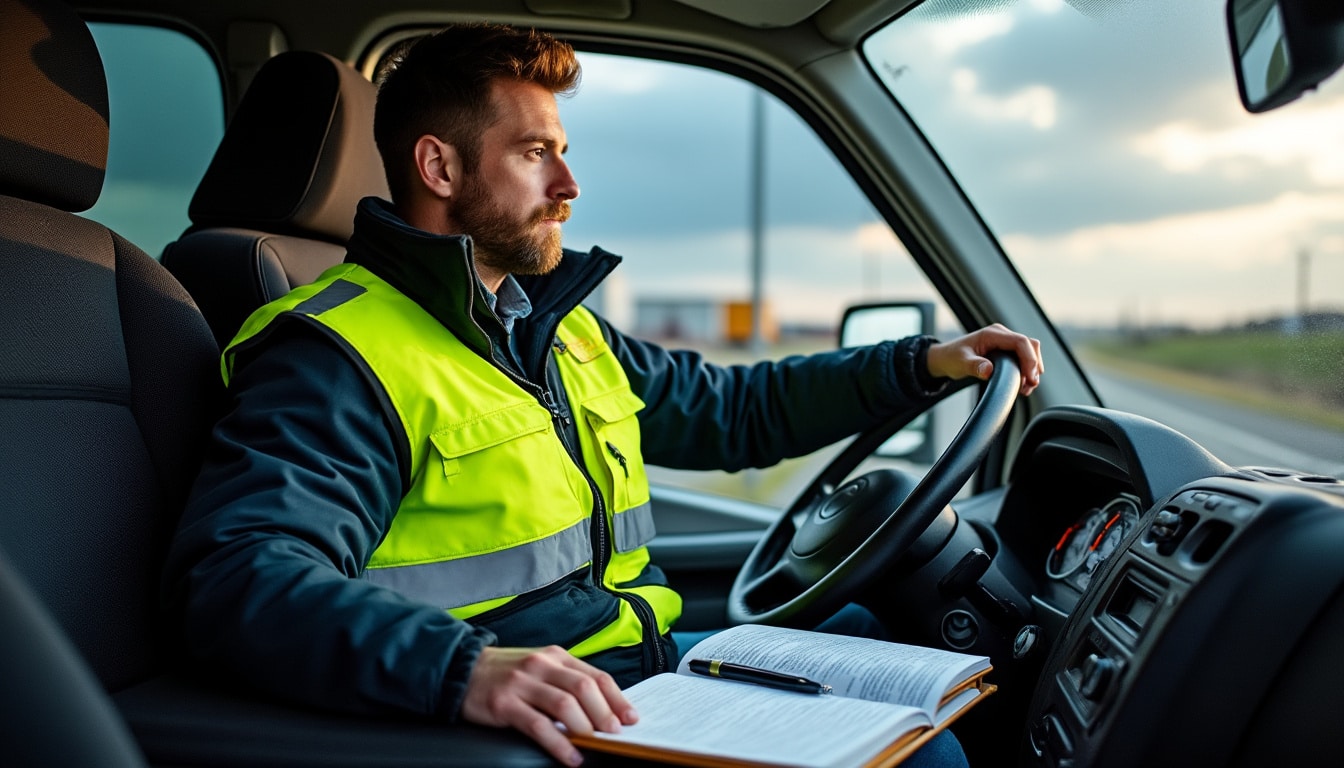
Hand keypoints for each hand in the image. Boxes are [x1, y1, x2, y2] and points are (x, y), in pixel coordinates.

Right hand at [461, 645, 637, 766]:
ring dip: (585, 727)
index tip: (631, 717)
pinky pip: (538, 726)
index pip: (596, 675)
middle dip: (605, 713)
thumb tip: (602, 708)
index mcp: (556, 656)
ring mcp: (523, 683)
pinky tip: (570, 755)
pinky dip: (558, 743)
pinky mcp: (505, 703)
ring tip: (595, 744)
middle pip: (584, 688)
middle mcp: (542, 665)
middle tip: (615, 732)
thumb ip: (567, 681)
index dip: (617, 698)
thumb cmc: (507, 673)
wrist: (462, 669)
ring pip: (564, 705)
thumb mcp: (540, 667)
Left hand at [925, 323, 1043, 395]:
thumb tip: (988, 370)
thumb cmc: (951, 357)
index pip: (1021, 342)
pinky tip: (1023, 384)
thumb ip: (974, 366)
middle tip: (1030, 385)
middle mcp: (1001, 335)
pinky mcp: (1006, 350)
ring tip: (1027, 388)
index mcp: (992, 334)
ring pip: (1029, 352)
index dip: (1030, 359)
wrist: (945, 358)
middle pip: (1030, 346)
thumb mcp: (960, 363)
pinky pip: (1023, 357)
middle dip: (1034, 365)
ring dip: (1032, 369)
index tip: (1031, 378)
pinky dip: (1027, 370)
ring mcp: (1005, 342)